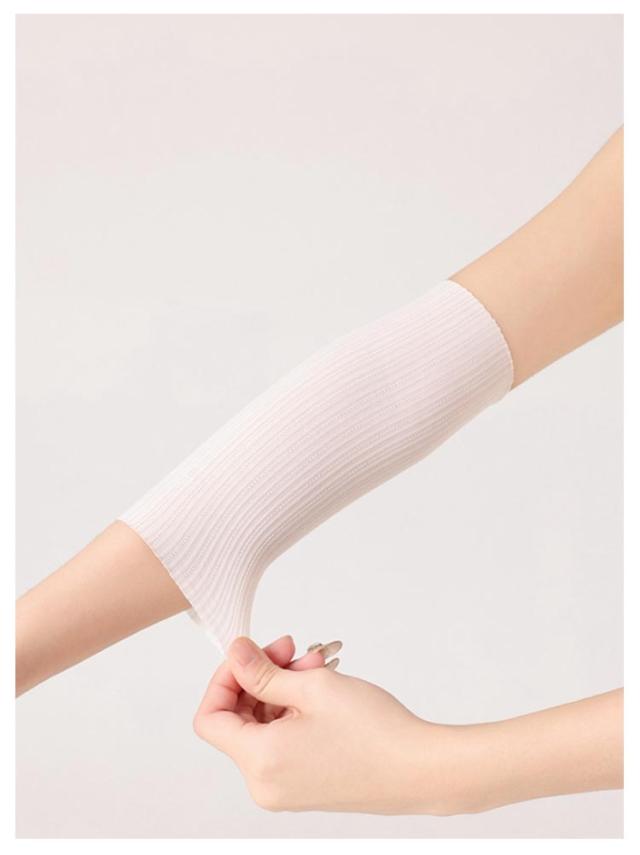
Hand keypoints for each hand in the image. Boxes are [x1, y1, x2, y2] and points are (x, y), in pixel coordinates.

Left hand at [194, 636, 622, 815]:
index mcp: (259, 762)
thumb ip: (263, 671)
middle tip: (290, 647)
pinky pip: (282, 741)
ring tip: (316, 662)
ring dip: (282, 688)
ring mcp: (286, 788)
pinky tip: (322, 686)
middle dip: (260, 676)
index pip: (211, 717)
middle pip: (238, 719)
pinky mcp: (305, 784)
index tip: (249, 653)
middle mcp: (265, 783)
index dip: (224, 678)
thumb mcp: (312, 687)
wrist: (422, 768)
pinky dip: (294, 710)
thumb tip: (234, 653)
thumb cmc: (375, 731)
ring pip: (263, 726)